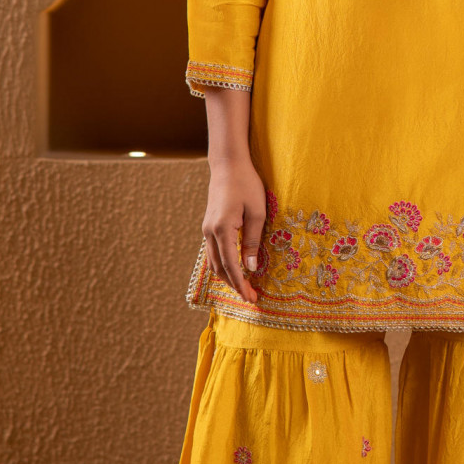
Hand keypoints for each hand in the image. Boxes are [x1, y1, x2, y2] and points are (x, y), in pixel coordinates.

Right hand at [202, 156, 266, 303]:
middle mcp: (210, 232)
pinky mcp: (209, 226)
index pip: (231, 265)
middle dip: (234, 285)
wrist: (228, 165)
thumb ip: (252, 241)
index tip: (251, 298)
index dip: (241, 284)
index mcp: (222, 229)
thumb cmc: (247, 184)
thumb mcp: (257, 212)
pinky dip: (223, 265)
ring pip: (214, 262)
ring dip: (228, 276)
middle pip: (219, 268)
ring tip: (245, 286)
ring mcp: (207, 229)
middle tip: (251, 297)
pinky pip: (214, 252)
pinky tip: (235, 269)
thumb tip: (251, 268)